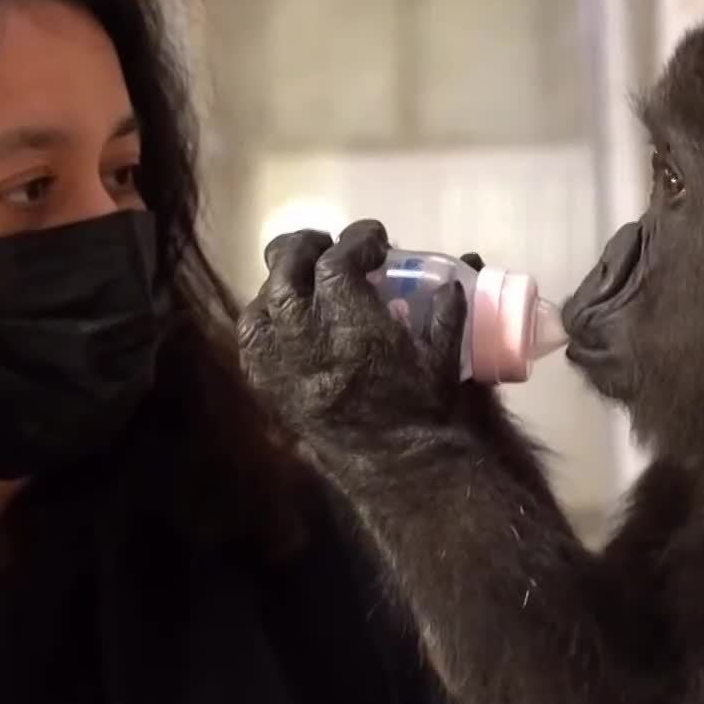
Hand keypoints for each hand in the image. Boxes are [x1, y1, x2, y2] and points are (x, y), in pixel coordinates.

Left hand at [239, 221, 468, 447]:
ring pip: (263, 298)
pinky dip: (266, 320)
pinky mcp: (264, 383)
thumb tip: (451, 283)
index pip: (339, 255)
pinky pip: (252, 338)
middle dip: (310, 246)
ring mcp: (276, 356)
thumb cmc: (421, 406)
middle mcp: (301, 328)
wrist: (393, 465)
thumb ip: (445, 312)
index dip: (358, 239)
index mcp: (346, 315)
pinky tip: (285, 321)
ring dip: (284, 281)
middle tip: (330, 246)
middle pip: (287, 263)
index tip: (376, 239)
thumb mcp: (441, 352)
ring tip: (303, 281)